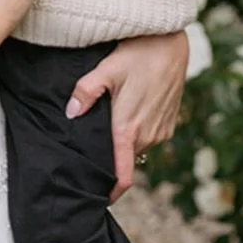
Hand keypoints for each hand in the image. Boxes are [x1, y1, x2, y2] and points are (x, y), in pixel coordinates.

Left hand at [67, 32, 189, 200]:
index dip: (111, 192)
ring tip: (113, 122)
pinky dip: (139, 133)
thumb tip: (70, 113)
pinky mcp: (169, 124)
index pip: (123, 176)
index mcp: (128, 129)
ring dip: (126, 142)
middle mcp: (147, 136)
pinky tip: (131, 111)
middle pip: (125, 160)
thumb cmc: (138, 54)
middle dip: (112, 158)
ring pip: (137, 148)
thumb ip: (85, 92)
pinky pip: (149, 138)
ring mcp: (161, 131)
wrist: (171, 44)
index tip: (98, 198)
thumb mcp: (106, 69)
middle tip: (94, 143)